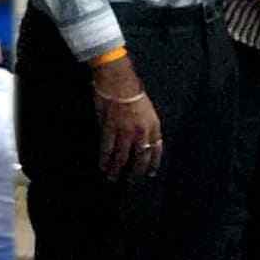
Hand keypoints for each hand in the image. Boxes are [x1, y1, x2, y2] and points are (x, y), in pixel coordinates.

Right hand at [90, 60, 161, 180]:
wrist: (119, 78)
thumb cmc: (132, 90)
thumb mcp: (147, 109)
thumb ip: (146, 126)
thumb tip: (142, 141)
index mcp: (153, 125)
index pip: (156, 149)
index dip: (153, 163)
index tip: (150, 173)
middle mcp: (142, 131)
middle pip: (140, 157)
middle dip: (135, 172)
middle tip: (131, 181)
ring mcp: (126, 131)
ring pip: (122, 157)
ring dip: (116, 169)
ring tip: (113, 177)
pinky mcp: (110, 128)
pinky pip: (107, 149)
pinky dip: (104, 159)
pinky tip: (103, 165)